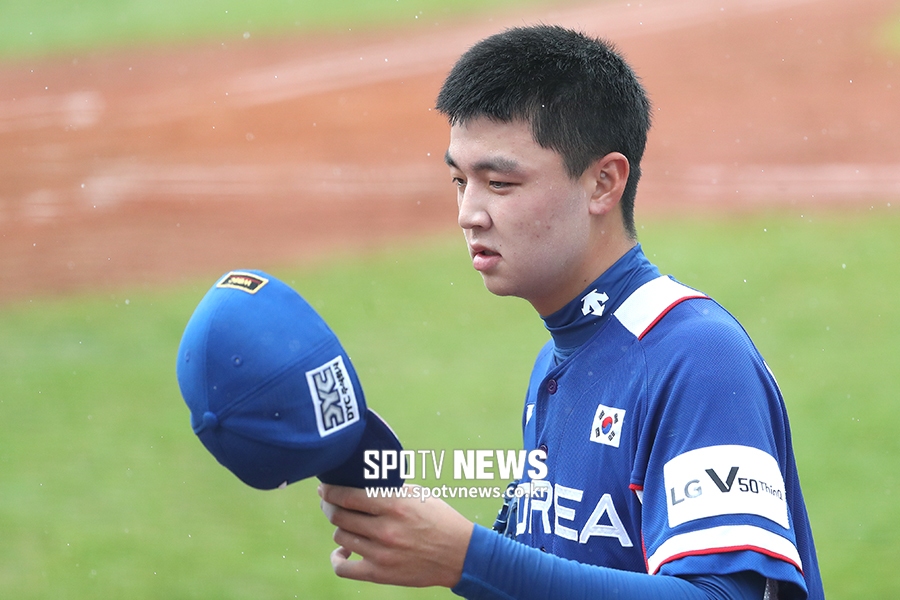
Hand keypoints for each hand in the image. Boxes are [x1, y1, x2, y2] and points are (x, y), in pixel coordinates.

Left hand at [318, 483, 473, 587]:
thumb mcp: (418, 495)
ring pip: (341, 537)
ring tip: (347, 524)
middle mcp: (385, 529)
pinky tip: (342, 552)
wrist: (460, 554)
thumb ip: (388, 489)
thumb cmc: (439, 519)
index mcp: (394, 505)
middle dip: (329, 506)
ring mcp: (381, 554)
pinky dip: (337, 559)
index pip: (347, 496)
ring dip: (340, 528)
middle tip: (329, 503)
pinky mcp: (380, 574)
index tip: (324, 488)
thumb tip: (359, 481)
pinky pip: (343, 569)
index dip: (330, 491)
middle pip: (339, 516)